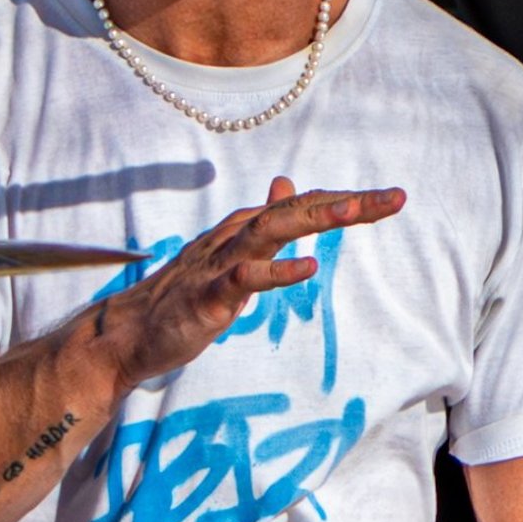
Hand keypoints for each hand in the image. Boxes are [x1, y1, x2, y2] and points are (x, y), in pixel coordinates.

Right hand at [89, 175, 404, 390]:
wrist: (129, 333)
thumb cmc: (183, 298)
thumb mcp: (232, 257)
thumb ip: (264, 227)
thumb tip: (288, 188)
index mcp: (244, 229)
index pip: (302, 206)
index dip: (346, 201)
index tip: (390, 199)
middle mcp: (234, 236)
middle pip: (296, 209)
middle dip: (346, 204)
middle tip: (393, 198)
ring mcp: (220, 264)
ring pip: (272, 231)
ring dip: (314, 220)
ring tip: (354, 214)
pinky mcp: (208, 296)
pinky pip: (246, 279)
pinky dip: (277, 272)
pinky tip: (308, 270)